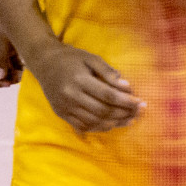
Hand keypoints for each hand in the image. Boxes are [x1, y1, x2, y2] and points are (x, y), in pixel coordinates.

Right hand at [0, 17, 23, 87]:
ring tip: (21, 75)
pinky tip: (24, 70)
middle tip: (17, 80)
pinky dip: (17, 69)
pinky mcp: (9, 48)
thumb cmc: (12, 18)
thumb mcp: (5, 37)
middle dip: (4, 78)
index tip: (7, 84)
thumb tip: (0, 76)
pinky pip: (11, 64)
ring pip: (2, 70)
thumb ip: (1, 56)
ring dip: (11, 75)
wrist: (23, 5)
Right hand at [27, 41, 143, 132]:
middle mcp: (71, 96)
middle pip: (102, 110)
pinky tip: (112, 125)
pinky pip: (82, 126)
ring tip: (130, 120)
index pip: (107, 95)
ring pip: (93, 121)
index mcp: (79, 80)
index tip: (140, 102)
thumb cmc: (71, 58)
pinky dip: (99, 127)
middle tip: (139, 112)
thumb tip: (126, 86)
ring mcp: (65, 107)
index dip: (126, 101)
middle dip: (123, 113)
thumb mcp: (91, 58)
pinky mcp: (61, 114)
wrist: (44, 63)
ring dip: (114, 123)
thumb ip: (108, 72)